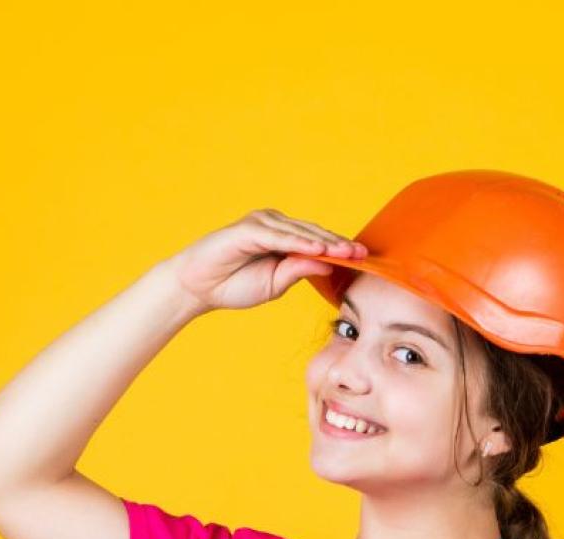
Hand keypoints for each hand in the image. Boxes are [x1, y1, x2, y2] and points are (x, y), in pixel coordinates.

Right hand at [161, 207, 367, 314]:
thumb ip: (299, 271)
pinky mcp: (248, 229)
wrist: (199, 288)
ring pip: (300, 232)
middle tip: (362, 253)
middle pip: (314, 234)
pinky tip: (316, 249)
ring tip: (345, 251)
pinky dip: (298, 242)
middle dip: (338, 245)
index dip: (339, 251)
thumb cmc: (234, 285)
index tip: (363, 260)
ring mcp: (262, 225)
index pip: (317, 243)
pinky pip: (278, 236)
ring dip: (323, 242)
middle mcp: (275, 226)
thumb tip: (328, 263)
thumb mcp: (276, 283)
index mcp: (284, 240)